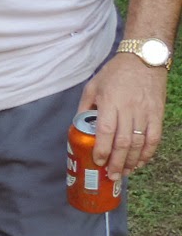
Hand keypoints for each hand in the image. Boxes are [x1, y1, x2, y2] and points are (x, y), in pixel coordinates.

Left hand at [77, 54, 165, 177]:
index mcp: (110, 102)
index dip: (102, 149)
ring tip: (124, 173)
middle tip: (111, 176)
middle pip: (123, 142)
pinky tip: (141, 162)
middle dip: (117, 162)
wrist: (144, 59)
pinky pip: (154, 138)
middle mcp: (129, 109)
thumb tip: (78, 127)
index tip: (97, 162)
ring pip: (139, 143)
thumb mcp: (93, 86)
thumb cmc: (115, 73)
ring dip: (132, 161)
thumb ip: (85, 107)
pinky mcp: (157, 114)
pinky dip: (148, 153)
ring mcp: (145, 112)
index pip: (105, 131)